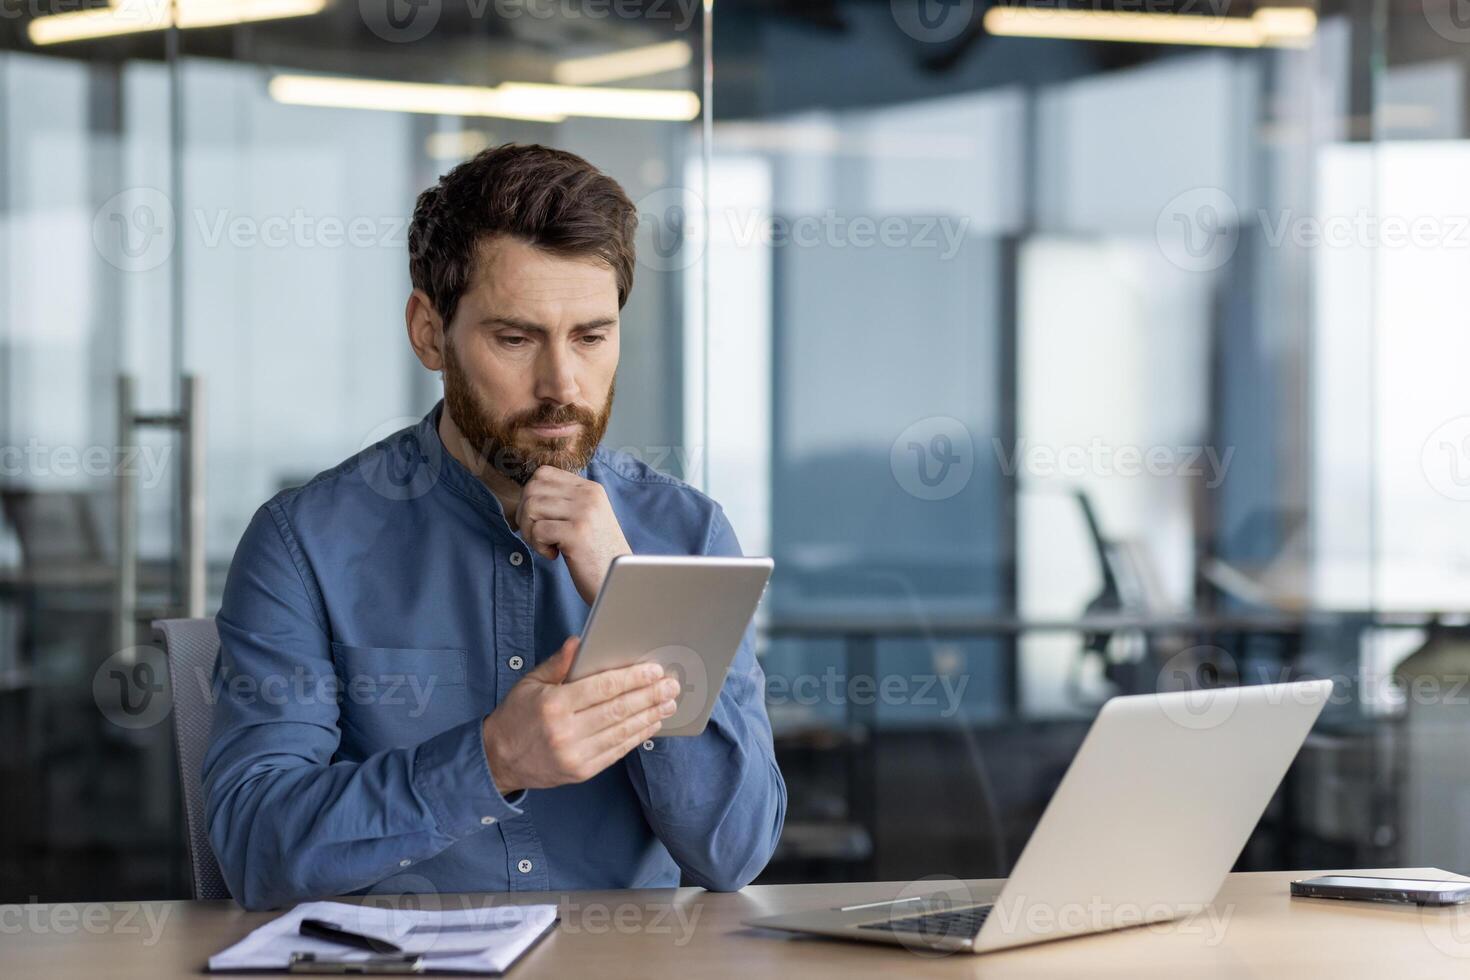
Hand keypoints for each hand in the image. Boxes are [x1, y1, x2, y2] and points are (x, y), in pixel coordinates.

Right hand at [481, 636, 679, 795]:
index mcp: (554, 705)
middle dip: (649, 695)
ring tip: (668, 703)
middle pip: (618, 710)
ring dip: (650, 716)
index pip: (602, 688)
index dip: (632, 678)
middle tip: (671, 685)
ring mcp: (575, 755)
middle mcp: (566, 732)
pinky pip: (617, 751)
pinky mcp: (582, 771)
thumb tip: (579, 642)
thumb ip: (558, 663)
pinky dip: (637, 736)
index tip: (654, 670)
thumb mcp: (530, 682)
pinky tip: (651, 723)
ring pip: (622, 732)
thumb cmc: (517, 715)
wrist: (499, 759)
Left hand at [515, 466, 631, 603]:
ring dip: (530, 531)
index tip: (540, 519)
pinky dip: (538, 546)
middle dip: (525, 515)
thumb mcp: (586, 517)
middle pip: (533, 489)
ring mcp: (584, 512)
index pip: (543, 473)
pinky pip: (538, 530)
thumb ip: (564, 501)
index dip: (531, 495)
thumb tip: (526, 494)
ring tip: (547, 545)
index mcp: (590, 488)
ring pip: (531, 507)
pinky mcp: (577, 533)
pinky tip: (554, 554)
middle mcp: (588, 495)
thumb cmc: (596, 553)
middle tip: (539, 536)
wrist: (620, 581)